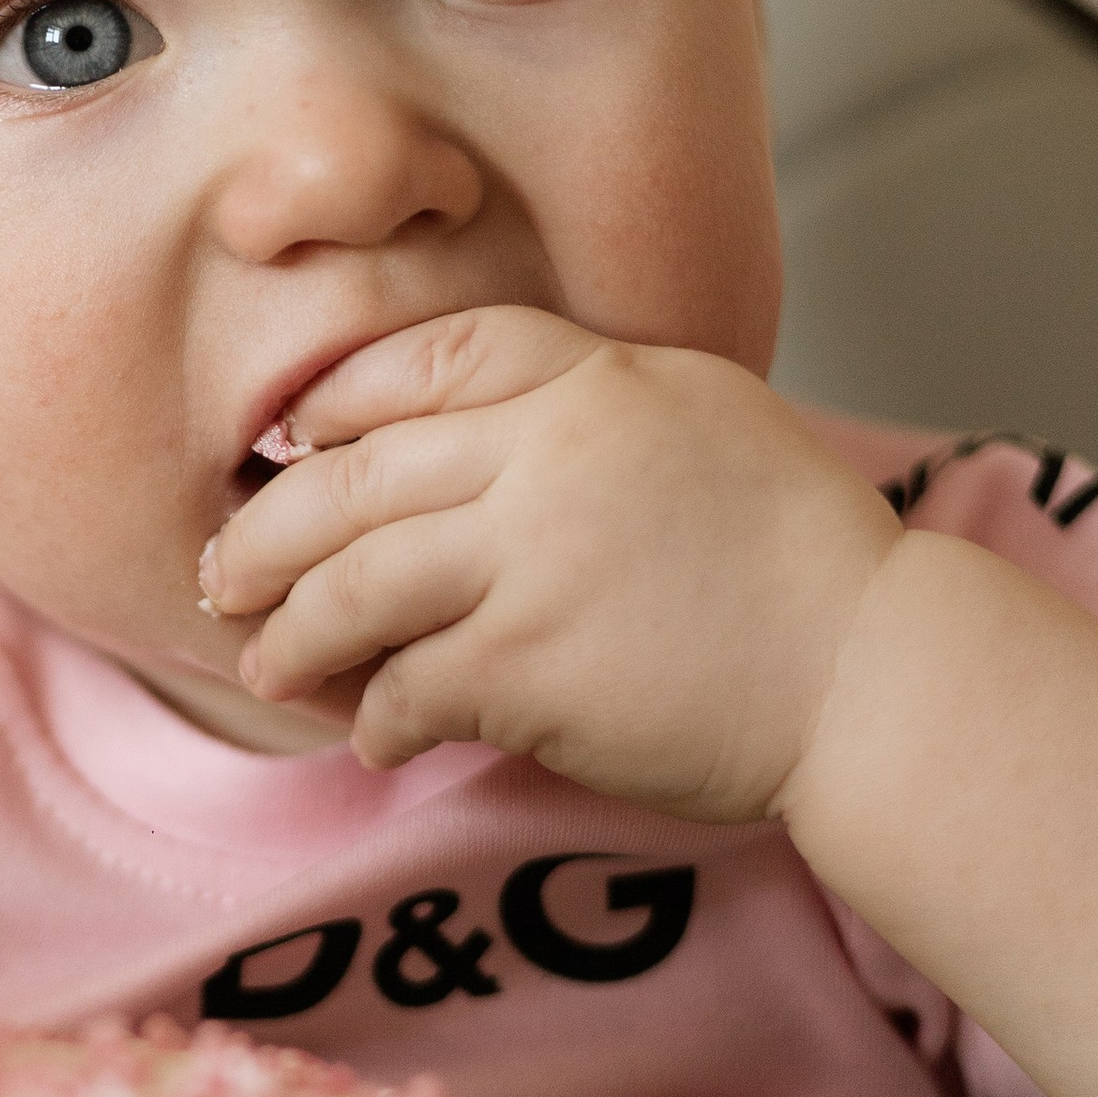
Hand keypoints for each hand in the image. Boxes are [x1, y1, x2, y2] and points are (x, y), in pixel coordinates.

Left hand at [199, 308, 898, 820]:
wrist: (873, 675)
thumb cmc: (798, 555)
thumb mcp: (700, 415)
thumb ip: (583, 401)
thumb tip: (456, 430)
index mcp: (593, 381)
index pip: (425, 360)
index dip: (339, 404)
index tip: (294, 447)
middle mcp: (549, 457)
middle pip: (351, 479)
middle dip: (266, 534)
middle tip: (224, 573)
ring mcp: (531, 565)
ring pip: (353, 589)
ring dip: (289, 635)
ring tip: (264, 664)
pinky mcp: (528, 671)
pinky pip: (405, 688)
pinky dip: (374, 718)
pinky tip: (372, 736)